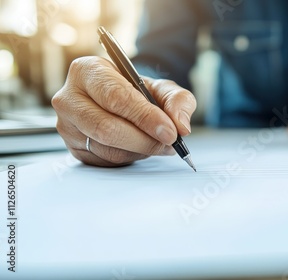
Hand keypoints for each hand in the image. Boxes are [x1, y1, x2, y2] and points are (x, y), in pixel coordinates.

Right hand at [52, 56, 196, 166]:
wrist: (120, 103)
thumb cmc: (138, 92)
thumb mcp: (162, 88)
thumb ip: (178, 100)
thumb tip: (181, 126)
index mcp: (87, 71)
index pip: (115, 97)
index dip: (145, 117)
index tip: (169, 131)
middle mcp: (69, 98)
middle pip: (106, 127)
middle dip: (145, 139)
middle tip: (169, 142)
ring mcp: (67, 126)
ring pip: (107, 148)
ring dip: (140, 150)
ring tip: (159, 143)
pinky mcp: (74, 149)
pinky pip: (105, 161)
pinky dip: (131, 157)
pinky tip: (141, 147)